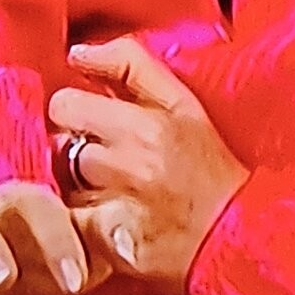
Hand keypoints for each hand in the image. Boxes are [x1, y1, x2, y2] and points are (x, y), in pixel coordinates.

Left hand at [48, 36, 250, 294]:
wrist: (234, 236)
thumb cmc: (209, 169)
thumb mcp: (184, 104)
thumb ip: (131, 67)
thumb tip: (79, 52)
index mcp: (154, 119)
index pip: (69, 101)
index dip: (74, 109)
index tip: (89, 118)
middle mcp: (135, 158)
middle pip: (61, 133)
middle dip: (72, 143)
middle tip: (99, 159)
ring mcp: (119, 202)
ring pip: (60, 177)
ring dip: (75, 183)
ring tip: (108, 193)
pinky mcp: (106, 242)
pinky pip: (64, 219)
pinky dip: (74, 220)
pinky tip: (100, 222)